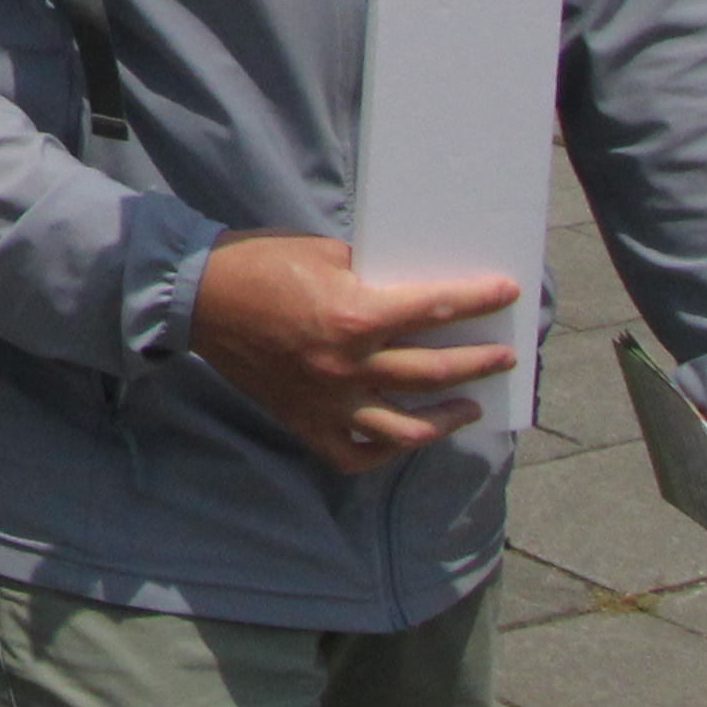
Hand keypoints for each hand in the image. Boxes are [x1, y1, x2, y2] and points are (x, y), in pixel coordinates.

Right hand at [191, 235, 524, 468]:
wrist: (198, 297)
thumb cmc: (260, 263)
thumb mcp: (325, 254)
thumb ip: (371, 277)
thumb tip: (411, 293)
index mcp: (355, 317)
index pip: (436, 311)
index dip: (478, 300)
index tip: (507, 294)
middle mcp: (349, 366)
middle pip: (434, 372)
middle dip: (478, 363)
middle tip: (503, 357)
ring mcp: (329, 401)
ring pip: (407, 428)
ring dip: (447, 419)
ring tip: (468, 407)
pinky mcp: (306, 421)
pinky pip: (356, 453)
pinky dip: (385, 451)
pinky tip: (404, 438)